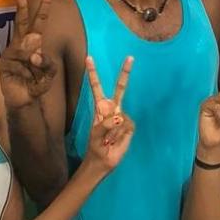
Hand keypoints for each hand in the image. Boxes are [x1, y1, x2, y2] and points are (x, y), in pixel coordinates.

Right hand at [0, 0, 55, 108]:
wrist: (25, 100)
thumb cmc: (36, 83)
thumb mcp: (49, 74)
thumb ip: (48, 64)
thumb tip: (34, 54)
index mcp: (33, 42)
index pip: (39, 21)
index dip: (44, 6)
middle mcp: (20, 44)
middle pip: (21, 22)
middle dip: (22, 7)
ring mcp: (10, 52)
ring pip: (24, 51)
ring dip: (33, 65)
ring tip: (33, 75)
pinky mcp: (3, 63)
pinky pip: (17, 64)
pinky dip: (25, 73)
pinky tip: (24, 79)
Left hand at [83, 55, 133, 170]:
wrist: (103, 161)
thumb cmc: (96, 147)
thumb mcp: (95, 135)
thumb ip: (104, 125)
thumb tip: (118, 118)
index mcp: (100, 108)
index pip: (97, 87)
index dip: (93, 74)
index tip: (89, 58)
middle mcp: (112, 110)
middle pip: (120, 89)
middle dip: (125, 74)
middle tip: (130, 58)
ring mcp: (122, 118)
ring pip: (120, 117)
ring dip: (113, 131)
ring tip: (108, 139)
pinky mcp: (130, 127)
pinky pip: (126, 126)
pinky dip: (120, 135)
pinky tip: (116, 140)